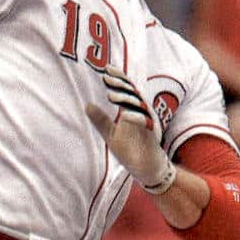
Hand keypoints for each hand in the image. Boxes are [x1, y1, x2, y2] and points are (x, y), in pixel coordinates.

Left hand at [86, 65, 176, 193]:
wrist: (146, 168)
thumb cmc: (131, 149)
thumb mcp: (111, 134)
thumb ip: (101, 120)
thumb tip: (87, 105)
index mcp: (133, 110)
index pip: (126, 90)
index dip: (118, 79)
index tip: (106, 71)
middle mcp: (142, 113)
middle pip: (133, 94)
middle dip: (120, 85)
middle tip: (106, 77)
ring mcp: (148, 123)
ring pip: (139, 106)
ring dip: (126, 99)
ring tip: (110, 95)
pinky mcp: (152, 136)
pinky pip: (145, 125)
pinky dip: (136, 118)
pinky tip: (124, 115)